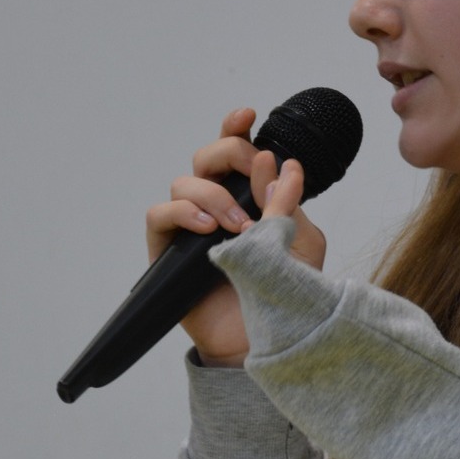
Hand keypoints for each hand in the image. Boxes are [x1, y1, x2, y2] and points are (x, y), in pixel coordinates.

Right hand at [146, 109, 325, 367]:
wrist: (264, 342)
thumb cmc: (284, 296)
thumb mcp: (301, 245)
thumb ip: (288, 204)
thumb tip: (276, 162)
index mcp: (249, 198)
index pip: (236, 154)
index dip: (236, 129)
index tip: (248, 116)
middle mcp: (217, 207)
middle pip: (206, 157)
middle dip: (227, 155)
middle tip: (250, 173)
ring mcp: (189, 228)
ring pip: (183, 183)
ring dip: (213, 195)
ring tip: (240, 227)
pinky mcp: (168, 252)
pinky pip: (158, 215)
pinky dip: (181, 213)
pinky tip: (207, 229)